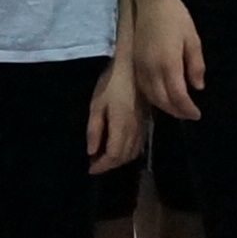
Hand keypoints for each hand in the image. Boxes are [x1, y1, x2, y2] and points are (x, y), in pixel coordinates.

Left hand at [89, 57, 143, 171]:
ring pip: (132, 153)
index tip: (90, 169)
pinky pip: (139, 145)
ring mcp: (142, 127)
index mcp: (121, 128)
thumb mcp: (96, 105)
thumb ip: (94, 130)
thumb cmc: (111, 84)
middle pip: (123, 157)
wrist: (133, 68)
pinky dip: (128, 153)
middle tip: (95, 164)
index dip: (102, 166)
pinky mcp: (146, 123)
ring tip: (105, 158)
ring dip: (119, 160)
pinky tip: (119, 148)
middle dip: (109, 165)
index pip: (113, 155)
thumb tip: (91, 151)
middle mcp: (134, 131)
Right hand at [134, 0, 205, 120]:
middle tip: (188, 114)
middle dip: (176, 111)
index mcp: (169, 63)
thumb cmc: (176, 18)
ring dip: (164, 106)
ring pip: (151, 96)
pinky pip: (143, 87)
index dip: (187, 109)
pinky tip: (162, 97)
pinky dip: (153, 97)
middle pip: (163, 100)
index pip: (178, 96)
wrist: (152, 2)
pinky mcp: (134, 63)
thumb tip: (197, 87)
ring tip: (177, 108)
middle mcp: (152, 69)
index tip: (197, 114)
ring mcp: (141, 67)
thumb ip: (196, 66)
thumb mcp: (193, 40)